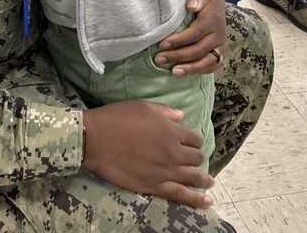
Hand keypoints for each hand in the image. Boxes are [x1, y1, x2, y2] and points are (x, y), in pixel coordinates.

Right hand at [82, 101, 213, 208]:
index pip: (193, 138)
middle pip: (195, 158)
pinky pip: (180, 194)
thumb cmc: (117, 118)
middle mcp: (173, 152)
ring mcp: (165, 171)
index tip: (192, 142)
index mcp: (171, 131)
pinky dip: (196, 199)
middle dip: (198, 158)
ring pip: (193, 177)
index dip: (195, 140)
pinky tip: (206, 201)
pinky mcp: (154, 186)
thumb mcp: (142, 106)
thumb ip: (165, 111)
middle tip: (196, 160)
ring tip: (209, 183)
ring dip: (204, 180)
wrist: (96, 140)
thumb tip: (181, 115)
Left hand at [155, 0, 225, 75]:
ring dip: (190, 68)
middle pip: (198, 49)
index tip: (162, 44)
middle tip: (159, 59)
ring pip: (208, 61)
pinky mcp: (219, 49)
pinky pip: (214, 64)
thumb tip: (191, 6)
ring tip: (173, 72)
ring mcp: (220, 43)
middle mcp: (218, 33)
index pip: (195, 33)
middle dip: (178, 56)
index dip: (178, 40)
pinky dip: (201, 70)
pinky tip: (186, 73)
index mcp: (212, 18)